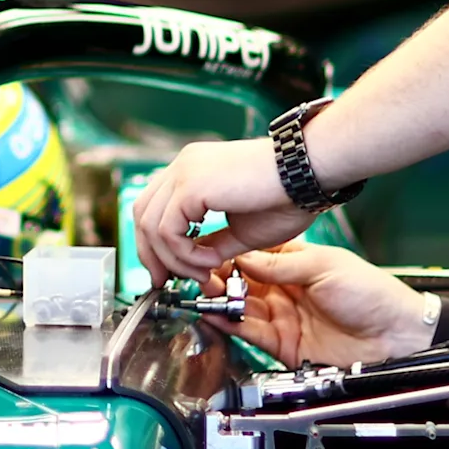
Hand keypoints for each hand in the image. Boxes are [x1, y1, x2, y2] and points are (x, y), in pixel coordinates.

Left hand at [130, 138, 309, 283]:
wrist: (307, 173)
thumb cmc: (287, 197)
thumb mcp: (241, 230)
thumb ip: (213, 244)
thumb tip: (196, 264)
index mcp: (193, 170)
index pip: (153, 207)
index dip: (153, 243)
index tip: (166, 272)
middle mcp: (183, 166)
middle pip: (141, 215)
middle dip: (151, 255)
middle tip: (166, 282)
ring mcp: (184, 171)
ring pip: (150, 225)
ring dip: (173, 260)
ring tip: (203, 272)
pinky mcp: (190, 184)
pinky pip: (167, 230)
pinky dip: (183, 253)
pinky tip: (209, 260)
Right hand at [217, 245, 439, 367]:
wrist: (395, 337)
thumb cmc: (372, 294)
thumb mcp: (325, 267)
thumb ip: (281, 265)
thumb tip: (244, 255)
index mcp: (295, 263)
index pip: (252, 255)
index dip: (230, 252)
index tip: (209, 250)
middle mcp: (284, 288)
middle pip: (240, 282)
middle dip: (218, 278)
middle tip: (201, 274)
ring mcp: (282, 315)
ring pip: (240, 307)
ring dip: (220, 300)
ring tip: (203, 293)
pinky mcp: (282, 343)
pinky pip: (248, 332)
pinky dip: (229, 324)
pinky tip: (215, 314)